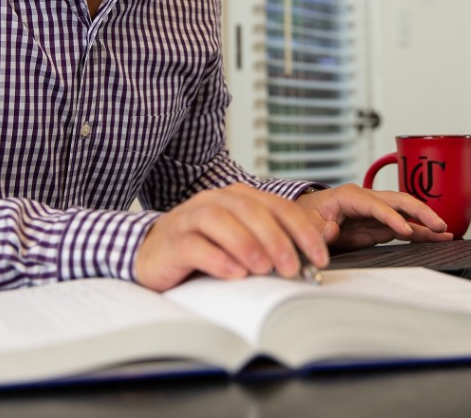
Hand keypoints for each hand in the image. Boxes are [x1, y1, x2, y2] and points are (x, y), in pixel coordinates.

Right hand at [133, 184, 329, 291]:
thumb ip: (272, 242)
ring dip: (246, 244)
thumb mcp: (242, 242)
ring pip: (220, 221)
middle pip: (250, 210)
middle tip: (292, 267)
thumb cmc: (202, 248)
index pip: (278, 206)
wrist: (151, 253)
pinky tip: (233, 273)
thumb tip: (314, 249)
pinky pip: (194, 245)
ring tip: (264, 268)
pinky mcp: (172, 241)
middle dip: (276, 238)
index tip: (319, 256)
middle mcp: (214, 201)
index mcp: (237, 197)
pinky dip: (216, 258)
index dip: (302, 230)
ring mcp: (190, 218)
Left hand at [295, 184, 452, 250]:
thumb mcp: (304, 225)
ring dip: (424, 222)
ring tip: (445, 232)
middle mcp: (365, 200)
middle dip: (419, 212)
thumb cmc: (302, 218)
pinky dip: (418, 231)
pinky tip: (434, 237)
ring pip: (405, 213)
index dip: (391, 217)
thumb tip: (331, 230)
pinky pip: (402, 226)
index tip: (405, 230)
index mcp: (348, 196)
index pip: (375, 204)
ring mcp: (374, 212)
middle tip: (438, 225)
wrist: (299, 220)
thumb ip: (318, 230)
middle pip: (397, 201)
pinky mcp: (377, 225)